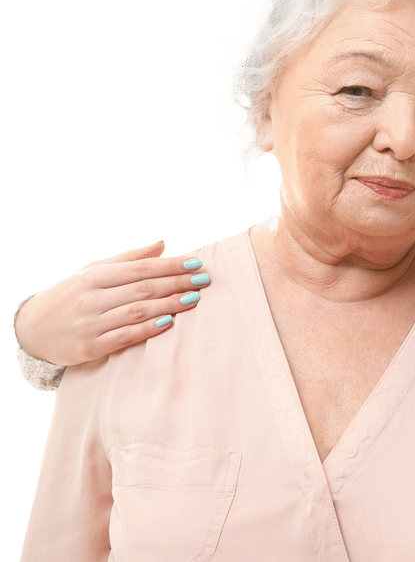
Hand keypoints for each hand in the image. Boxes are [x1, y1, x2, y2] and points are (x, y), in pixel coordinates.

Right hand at [14, 241, 210, 365]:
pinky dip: (148, 329)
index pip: (142, 268)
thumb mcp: (94, 272)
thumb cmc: (72, 296)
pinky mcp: (89, 348)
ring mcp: (90, 323)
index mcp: (96, 276)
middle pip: (144, 288)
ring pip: (138, 311)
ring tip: (194, 299)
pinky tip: (169, 321)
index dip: (171, 265)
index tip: (196, 263)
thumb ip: (129, 259)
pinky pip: (125, 337)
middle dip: (177, 283)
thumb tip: (162, 244)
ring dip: (170, 304)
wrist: (32, 330)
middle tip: (204, 280)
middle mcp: (93, 298)